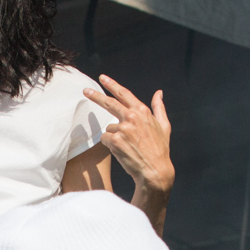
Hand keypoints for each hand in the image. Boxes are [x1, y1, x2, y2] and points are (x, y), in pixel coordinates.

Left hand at [85, 75, 174, 196]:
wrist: (155, 170)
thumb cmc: (160, 149)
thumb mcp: (164, 126)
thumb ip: (159, 107)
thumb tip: (159, 93)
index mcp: (142, 111)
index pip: (124, 94)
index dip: (112, 85)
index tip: (102, 78)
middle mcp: (132, 117)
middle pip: (109, 103)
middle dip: (96, 96)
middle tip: (85, 91)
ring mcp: (123, 128)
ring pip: (109, 128)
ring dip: (114, 137)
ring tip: (128, 147)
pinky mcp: (115, 140)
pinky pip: (105, 139)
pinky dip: (111, 145)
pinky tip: (122, 151)